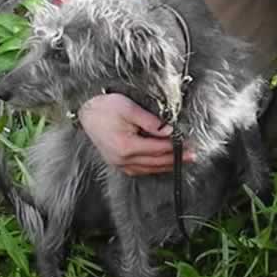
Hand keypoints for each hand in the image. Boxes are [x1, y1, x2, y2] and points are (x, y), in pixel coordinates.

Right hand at [76, 93, 191, 175]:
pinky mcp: (116, 162)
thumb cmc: (104, 106)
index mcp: (126, 146)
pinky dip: (152, 167)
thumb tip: (168, 131)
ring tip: (180, 161)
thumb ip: (150, 121)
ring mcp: (118, 163)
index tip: (189, 144)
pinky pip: (138, 169)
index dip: (175, 147)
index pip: (158, 149)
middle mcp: (122, 159)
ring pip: (147, 168)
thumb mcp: (129, 108)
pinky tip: (159, 164)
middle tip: (191, 156)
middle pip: (155, 161)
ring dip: (165, 165)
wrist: (84, 111)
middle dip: (175, 158)